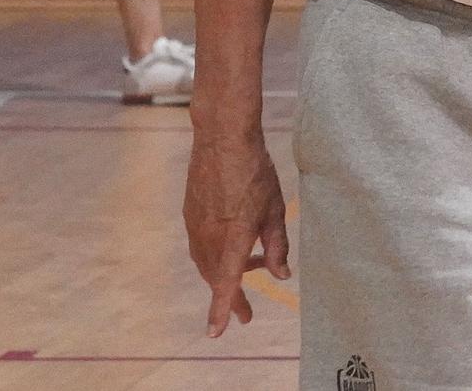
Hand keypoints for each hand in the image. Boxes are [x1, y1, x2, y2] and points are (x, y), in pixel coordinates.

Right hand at [184, 131, 289, 337]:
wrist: (222, 138)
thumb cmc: (254, 171)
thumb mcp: (274, 209)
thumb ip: (277, 245)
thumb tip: (281, 275)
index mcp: (233, 237)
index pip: (226, 283)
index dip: (222, 310)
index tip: (216, 333)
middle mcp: (210, 236)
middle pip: (216, 278)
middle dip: (231, 298)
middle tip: (248, 313)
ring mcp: (196, 225)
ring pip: (207, 263)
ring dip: (226, 274)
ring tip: (254, 266)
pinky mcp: (190, 214)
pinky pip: (201, 246)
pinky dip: (216, 255)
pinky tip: (234, 244)